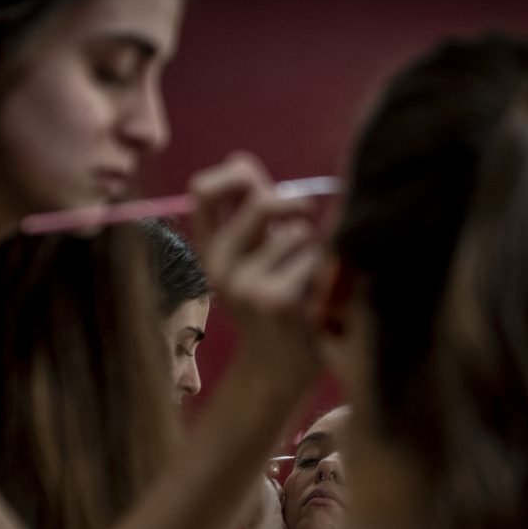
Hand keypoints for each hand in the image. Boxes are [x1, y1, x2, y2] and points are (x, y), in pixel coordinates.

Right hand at [189, 153, 322, 385]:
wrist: (280, 370)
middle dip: (292, 204)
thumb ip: (251, 212)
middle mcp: (220, 268)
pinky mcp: (276, 299)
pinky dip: (326, 271)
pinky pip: (314, 258)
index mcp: (211, 254)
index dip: (231, 174)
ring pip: (295, 232)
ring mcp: (246, 285)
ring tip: (311, 281)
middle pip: (259, 202)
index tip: (256, 181)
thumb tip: (239, 158)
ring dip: (314, 248)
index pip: (202, 192)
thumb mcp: (255, 257)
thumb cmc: (278, 305)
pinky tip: (318, 298)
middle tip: (310, 216)